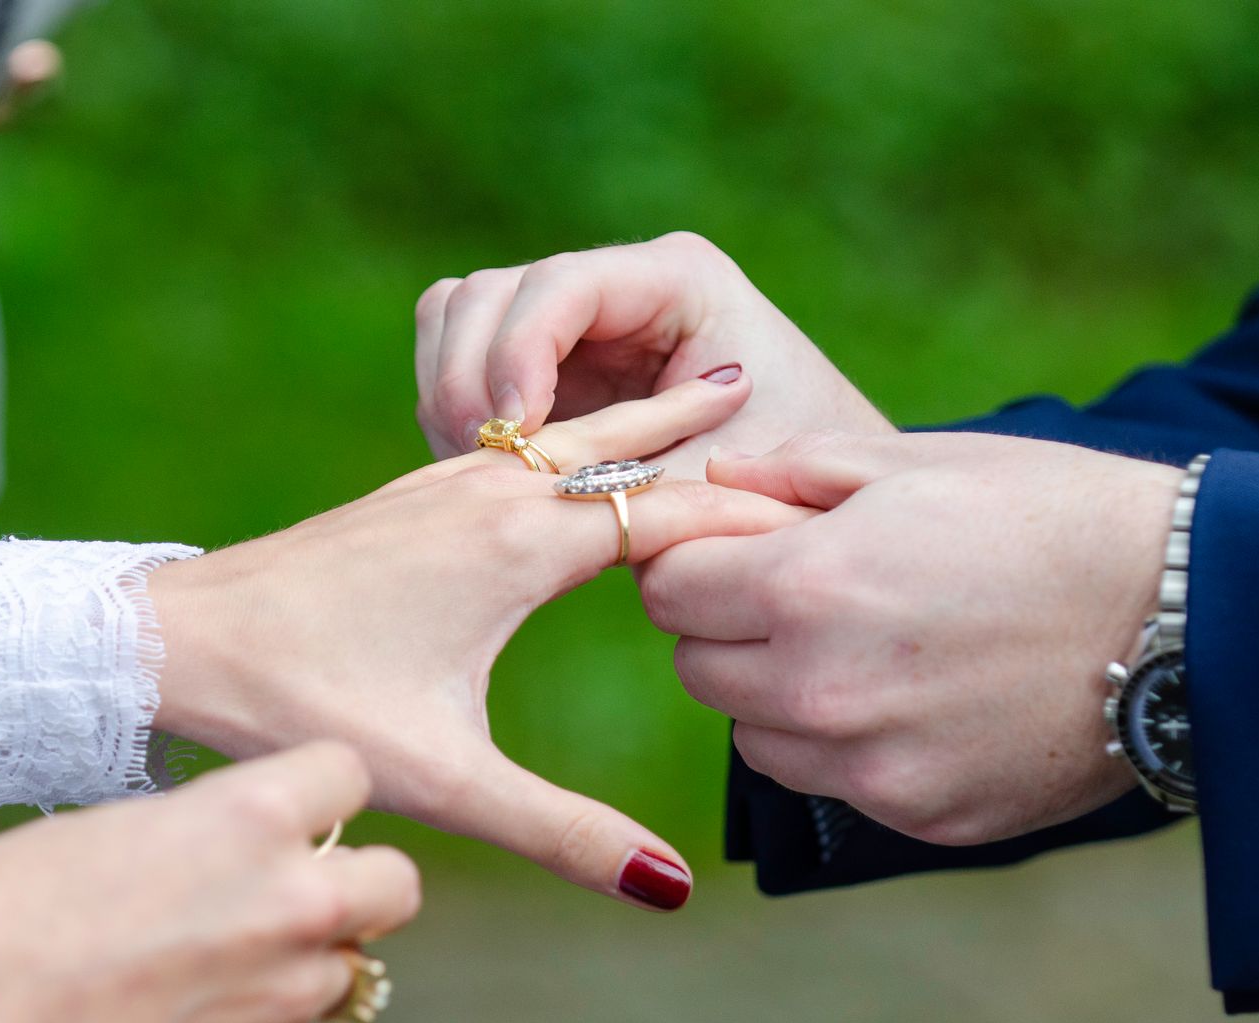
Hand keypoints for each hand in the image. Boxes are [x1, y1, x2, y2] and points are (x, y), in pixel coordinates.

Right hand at [0, 742, 417, 1022]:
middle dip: (358, 884)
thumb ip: (202, 836)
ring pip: (341, 970)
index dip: (321, 791)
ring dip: (294, 965)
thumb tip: (230, 851)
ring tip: (199, 969)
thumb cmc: (1, 914)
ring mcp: (282, 996)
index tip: (296, 809)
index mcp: (250, 818)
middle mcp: (290, 903)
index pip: (350, 772)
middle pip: (395, 883)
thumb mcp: (109, 831)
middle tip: (294, 894)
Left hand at [150, 376, 807, 908]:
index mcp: (520, 544)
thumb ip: (564, 832)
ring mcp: (446, 480)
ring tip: (705, 389)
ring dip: (641, 418)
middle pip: (627, 443)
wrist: (181, 639)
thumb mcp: (447, 778)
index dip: (749, 517)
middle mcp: (492, 492)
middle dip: (703, 430)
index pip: (670, 513)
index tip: (825, 510)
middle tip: (779, 390)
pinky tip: (575, 442)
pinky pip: (520, 444)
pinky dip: (577, 435)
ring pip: (572, 434)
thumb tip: (668, 888)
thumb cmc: (307, 702)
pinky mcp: (411, 491)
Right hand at [414, 233, 894, 477]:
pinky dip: (457, 411)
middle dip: (471, 380)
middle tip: (490, 464)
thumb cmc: (780, 484)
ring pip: (458, 316)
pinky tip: (491, 472)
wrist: (805, 494)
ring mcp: (571, 315)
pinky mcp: (543, 357)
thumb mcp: (713, 486)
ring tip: (488, 472)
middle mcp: (616, 281)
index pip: (559, 286)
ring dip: (452, 394)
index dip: (517, 355)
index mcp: (677, 280)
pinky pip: (461, 360)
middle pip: (488, 293)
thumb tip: (532, 506)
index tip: (515, 436)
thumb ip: (631, 483)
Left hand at [640, 430, 1185, 843]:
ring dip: (777, 696)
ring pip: (752, 737)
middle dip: (728, 629)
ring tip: (863, 648)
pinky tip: (914, 700)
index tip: (735, 552)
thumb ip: (791, 473)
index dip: (696, 563)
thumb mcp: (915, 463)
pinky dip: (845, 747)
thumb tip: (712, 486)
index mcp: (806, 586)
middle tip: (801, 596)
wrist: (1187, 613)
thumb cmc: (1049, 515)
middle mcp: (820, 688)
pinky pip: (829, 782)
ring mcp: (869, 764)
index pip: (669, 591)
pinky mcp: (917, 812)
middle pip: (696, 668)